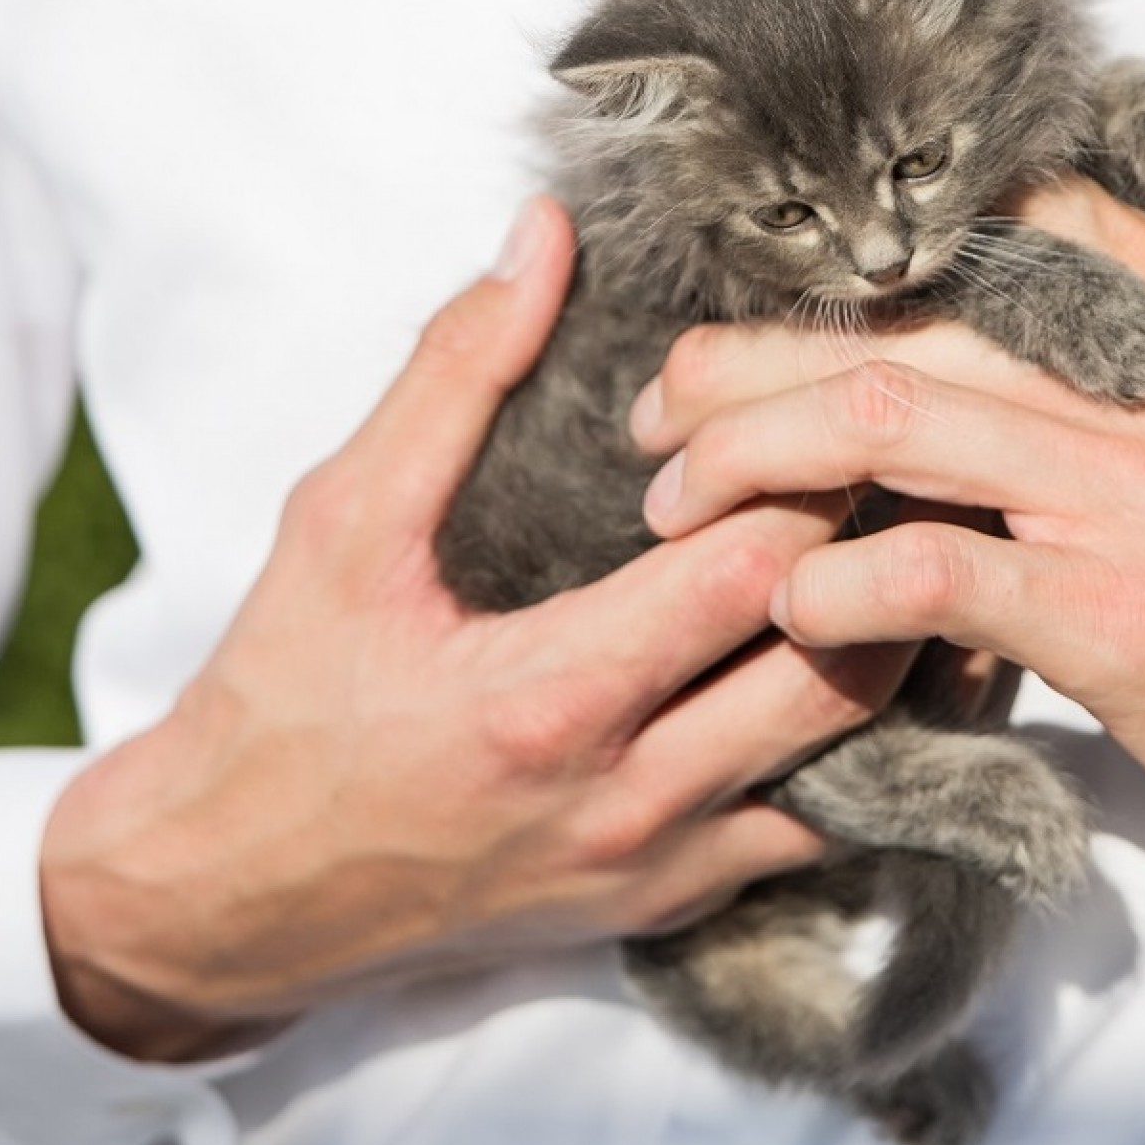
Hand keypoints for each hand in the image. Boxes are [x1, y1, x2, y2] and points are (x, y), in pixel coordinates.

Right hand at [39, 198, 910, 1060]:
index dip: (812, 478)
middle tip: (910, 473)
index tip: (830, 406)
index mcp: (546, 699)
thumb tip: (542, 238)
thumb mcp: (340, 521)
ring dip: (898, 659)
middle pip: (835, 673)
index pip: (748, 574)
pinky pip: (815, 834)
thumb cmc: (280, 696)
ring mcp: (655, 871)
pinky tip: (859, 665)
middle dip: (888, 560)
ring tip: (914, 556)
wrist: (230, 892)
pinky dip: (862, 749)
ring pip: (856, 768)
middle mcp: (623, 803)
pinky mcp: (664, 907)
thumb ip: (451, 374)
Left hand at [632, 177, 1144, 953]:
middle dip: (736, 365)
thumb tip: (926, 368)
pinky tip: (790, 609)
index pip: (959, 233)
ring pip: (881, 420)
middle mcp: (1140, 370)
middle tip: (655, 418)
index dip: (817, 271)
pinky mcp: (1125, 610)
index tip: (734, 325)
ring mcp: (1133, 486)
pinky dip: (833, 585)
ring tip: (667, 505)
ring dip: (745, 462)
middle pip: (881, 323)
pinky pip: (931, 568)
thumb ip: (1095, 368)